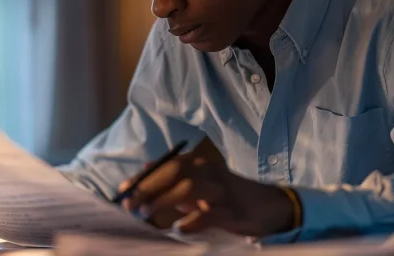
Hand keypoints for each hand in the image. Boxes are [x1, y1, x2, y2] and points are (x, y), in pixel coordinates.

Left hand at [119, 143, 294, 236]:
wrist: (269, 206)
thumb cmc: (227, 196)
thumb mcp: (200, 185)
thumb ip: (174, 180)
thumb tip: (143, 172)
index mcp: (201, 164)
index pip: (167, 164)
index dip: (144, 176)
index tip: (123, 189)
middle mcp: (211, 172)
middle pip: (175, 173)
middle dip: (148, 187)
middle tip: (130, 204)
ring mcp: (223, 190)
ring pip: (190, 188)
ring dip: (164, 201)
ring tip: (148, 213)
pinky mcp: (234, 211)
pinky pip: (210, 214)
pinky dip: (193, 221)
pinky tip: (181, 228)